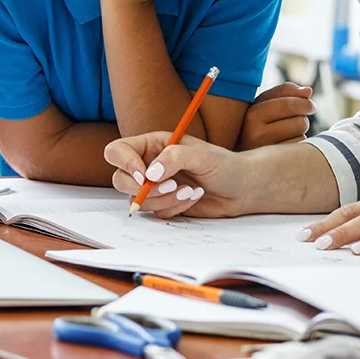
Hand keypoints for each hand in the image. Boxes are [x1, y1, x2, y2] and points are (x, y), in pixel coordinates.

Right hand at [104, 131, 250, 218]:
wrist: (241, 188)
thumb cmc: (224, 164)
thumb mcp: (202, 155)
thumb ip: (174, 158)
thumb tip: (149, 174)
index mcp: (152, 145)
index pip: (118, 151)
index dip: (125, 164)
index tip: (145, 177)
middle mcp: (149, 165)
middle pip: (120, 179)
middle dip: (144, 189)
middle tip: (172, 186)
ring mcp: (155, 187)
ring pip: (137, 200)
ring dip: (163, 200)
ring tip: (190, 190)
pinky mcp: (164, 205)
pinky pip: (155, 213)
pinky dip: (174, 208)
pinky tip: (193, 198)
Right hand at [237, 83, 313, 149]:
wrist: (238, 156)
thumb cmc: (254, 123)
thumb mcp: (262, 103)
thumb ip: (284, 92)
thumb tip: (308, 91)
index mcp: (251, 115)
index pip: (287, 104)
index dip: (304, 103)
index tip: (309, 104)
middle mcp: (255, 135)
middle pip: (299, 121)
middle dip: (303, 117)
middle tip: (300, 117)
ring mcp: (265, 153)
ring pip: (301, 135)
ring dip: (300, 131)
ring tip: (288, 131)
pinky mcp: (275, 165)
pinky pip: (299, 148)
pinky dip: (298, 144)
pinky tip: (287, 144)